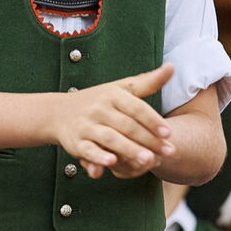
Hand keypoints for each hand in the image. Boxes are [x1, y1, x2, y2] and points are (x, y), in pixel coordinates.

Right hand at [51, 64, 173, 179]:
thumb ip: (147, 82)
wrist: (58, 112)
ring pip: (110, 139)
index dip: (153, 120)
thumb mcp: (120, 88)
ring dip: (129, 150)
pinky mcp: (76, 142)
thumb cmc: (98, 101)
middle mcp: (99, 108)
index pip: (136, 107)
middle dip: (148, 140)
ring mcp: (86, 126)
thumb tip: (172, 67)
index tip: (169, 133)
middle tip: (169, 152)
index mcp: (112, 95)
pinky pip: (88, 150)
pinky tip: (112, 164)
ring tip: (148, 161)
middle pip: (127, 126)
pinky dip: (99, 157)